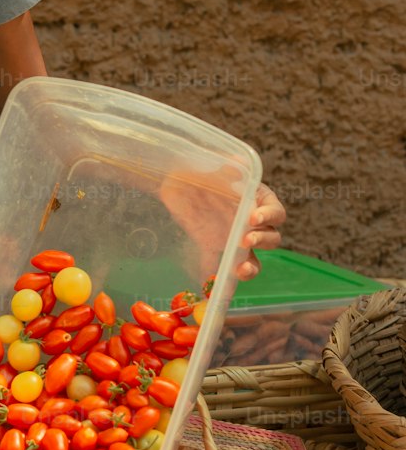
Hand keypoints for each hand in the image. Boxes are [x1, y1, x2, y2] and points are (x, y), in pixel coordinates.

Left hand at [157, 171, 285, 280]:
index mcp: (257, 200)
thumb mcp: (209, 170)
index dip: (269, 216)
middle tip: (245, 240)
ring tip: (241, 270)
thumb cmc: (199, 173)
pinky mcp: (216, 251)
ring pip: (254, 259)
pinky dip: (222, 281)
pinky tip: (217, 289)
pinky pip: (223, 269)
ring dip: (252, 267)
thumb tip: (237, 160)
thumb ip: (224, 170)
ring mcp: (235, 240)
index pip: (275, 212)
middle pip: (271, 238)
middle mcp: (251, 223)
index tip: (253, 218)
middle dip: (262, 241)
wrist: (174, 187)